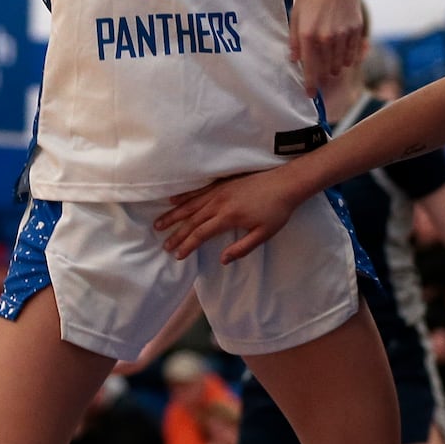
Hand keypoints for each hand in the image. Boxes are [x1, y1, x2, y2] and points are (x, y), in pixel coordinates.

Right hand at [156, 167, 298, 262]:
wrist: (286, 183)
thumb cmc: (277, 211)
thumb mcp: (264, 234)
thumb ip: (242, 248)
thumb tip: (222, 260)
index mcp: (228, 217)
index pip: (201, 233)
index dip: (187, 245)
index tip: (177, 255)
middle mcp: (219, 203)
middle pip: (192, 220)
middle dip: (176, 233)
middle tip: (163, 244)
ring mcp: (219, 191)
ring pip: (191, 204)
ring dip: (174, 215)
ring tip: (159, 223)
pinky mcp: (222, 183)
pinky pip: (198, 191)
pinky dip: (184, 196)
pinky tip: (173, 200)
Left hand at [286, 0, 362, 96]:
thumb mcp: (296, 14)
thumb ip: (294, 39)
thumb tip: (294, 60)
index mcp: (308, 35)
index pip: (309, 69)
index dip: (310, 85)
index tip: (310, 95)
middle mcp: (326, 38)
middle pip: (326, 70)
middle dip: (322, 76)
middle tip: (319, 76)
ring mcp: (343, 35)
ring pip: (340, 65)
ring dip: (333, 68)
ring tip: (328, 63)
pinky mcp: (356, 30)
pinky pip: (352, 55)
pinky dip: (346, 59)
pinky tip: (340, 54)